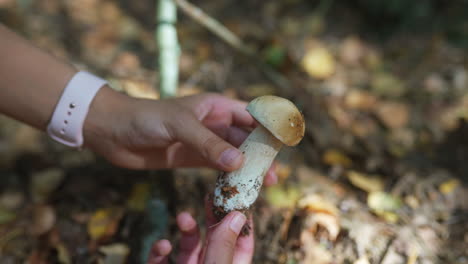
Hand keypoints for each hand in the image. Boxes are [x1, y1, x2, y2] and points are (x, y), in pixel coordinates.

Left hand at [84, 89, 276, 182]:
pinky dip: (228, 178)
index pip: (251, 116)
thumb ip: (208, 144)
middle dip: (260, 156)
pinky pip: (217, 169)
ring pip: (233, 156)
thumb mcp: (179, 126)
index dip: (269, 129)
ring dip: (246, 169)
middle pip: (246, 140)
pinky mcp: (193, 158)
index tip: (285, 145)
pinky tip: (237, 188)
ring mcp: (204, 142)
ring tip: (260, 186)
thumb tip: (239, 163)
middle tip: (272, 176)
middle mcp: (215, 124)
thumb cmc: (146, 118)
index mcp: (216, 106)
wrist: (114, 132)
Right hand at [147, 198, 253, 263]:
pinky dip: (158, 251)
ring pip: (188, 247)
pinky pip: (160, 260)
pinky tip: (163, 245)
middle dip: (212, 217)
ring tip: (183, 216)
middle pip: (215, 240)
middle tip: (210, 196)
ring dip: (186, 229)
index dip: (242, 221)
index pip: (242, 245)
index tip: (238, 198)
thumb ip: (223, 246)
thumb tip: (237, 216)